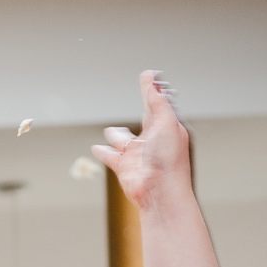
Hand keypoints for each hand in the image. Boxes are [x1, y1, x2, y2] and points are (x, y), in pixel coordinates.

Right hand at [91, 70, 189, 213]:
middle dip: (144, 108)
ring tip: (111, 132)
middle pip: (145, 118)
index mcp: (167, 128)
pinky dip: (102, 151)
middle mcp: (153, 140)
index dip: (155, 89)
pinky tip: (97, 148)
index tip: (151, 75)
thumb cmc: (169, 160)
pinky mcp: (123, 166)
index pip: (159, 103)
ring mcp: (137, 153)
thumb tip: (153, 81)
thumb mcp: (167, 123)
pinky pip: (110, 155)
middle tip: (142, 94)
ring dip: (116, 135)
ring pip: (123, 139)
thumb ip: (157, 102)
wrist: (159, 191)